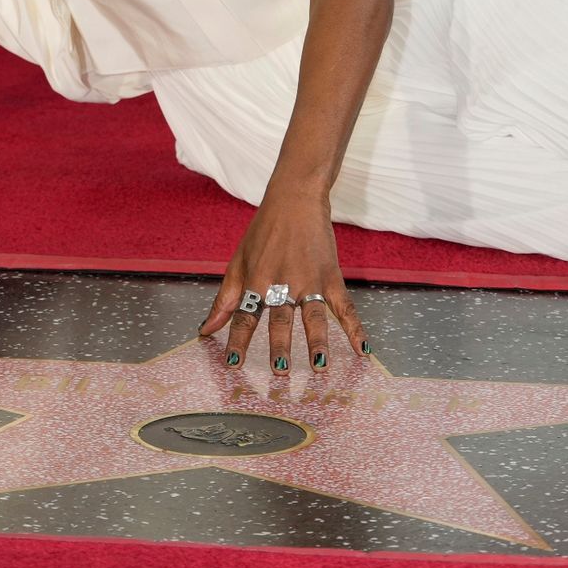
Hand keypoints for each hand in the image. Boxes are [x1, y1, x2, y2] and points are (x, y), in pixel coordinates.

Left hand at [198, 189, 367, 373]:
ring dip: (318, 341)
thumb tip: (205, 331)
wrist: (295, 199)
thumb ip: (224, 300)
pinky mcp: (331, 276)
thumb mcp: (238, 262)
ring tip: (320, 365)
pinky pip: (345, 305)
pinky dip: (355, 327)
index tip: (233, 364)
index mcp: (256, 281)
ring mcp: (310, 280)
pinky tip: (362, 347)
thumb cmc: (263, 232)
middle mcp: (282, 283)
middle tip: (281, 369)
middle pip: (281, 319)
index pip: (245, 316)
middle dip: (280, 345)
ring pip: (314, 315)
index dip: (238, 340)